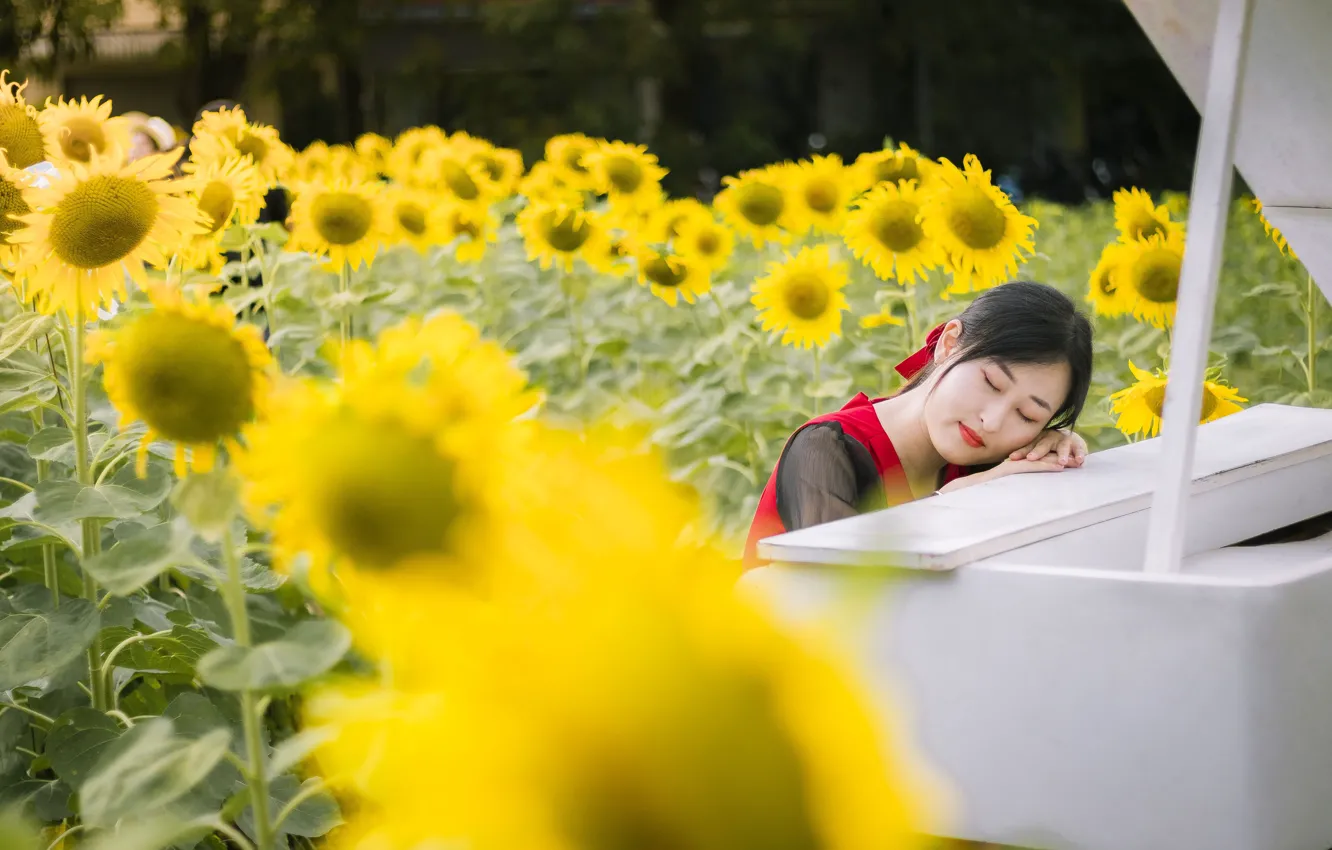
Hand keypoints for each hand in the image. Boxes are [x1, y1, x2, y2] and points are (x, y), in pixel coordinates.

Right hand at [937, 455, 1069, 493]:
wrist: (962, 491)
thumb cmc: (977, 495)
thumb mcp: (999, 492)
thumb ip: (1010, 492)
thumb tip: (1019, 503)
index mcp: (1013, 468)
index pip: (1036, 462)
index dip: (1053, 460)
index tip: (1068, 463)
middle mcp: (1013, 464)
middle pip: (1041, 458)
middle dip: (1060, 457)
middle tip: (1078, 460)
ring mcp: (1011, 466)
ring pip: (1039, 460)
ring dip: (1057, 460)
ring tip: (1074, 463)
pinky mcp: (1009, 470)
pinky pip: (1031, 467)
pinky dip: (1046, 466)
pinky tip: (1059, 467)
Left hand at [1009, 429, 1086, 467]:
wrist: (1068, 438)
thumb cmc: (1046, 447)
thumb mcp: (1036, 448)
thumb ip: (1025, 455)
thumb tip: (1004, 464)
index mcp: (1037, 440)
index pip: (1027, 447)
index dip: (1020, 452)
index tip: (1012, 458)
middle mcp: (1050, 438)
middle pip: (1043, 445)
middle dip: (1037, 452)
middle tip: (1032, 458)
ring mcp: (1064, 440)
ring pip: (1062, 447)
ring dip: (1062, 454)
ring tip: (1062, 462)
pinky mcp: (1077, 444)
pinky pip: (1079, 449)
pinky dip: (1080, 454)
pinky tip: (1080, 461)